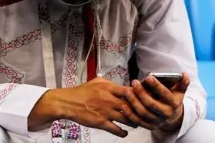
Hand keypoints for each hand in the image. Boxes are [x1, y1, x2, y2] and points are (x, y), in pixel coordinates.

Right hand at [28, 78, 152, 136]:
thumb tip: (122, 85)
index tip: (144, 97)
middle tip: (145, 112)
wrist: (69, 102)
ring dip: (134, 121)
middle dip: (139, 109)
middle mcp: (110, 100)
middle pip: (130, 105)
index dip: (139, 94)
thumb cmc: (83, 90)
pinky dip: (123, 132)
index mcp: (110, 88)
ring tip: (137, 122)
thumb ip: (111, 83)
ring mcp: (106, 112)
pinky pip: (116, 129)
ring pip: (126, 118)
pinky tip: (125, 132)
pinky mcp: (101, 122)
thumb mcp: (98, 81)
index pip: (129, 90)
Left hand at [123, 72, 189, 131]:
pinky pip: (138, 122)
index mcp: (174, 104)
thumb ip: (183, 82)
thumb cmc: (174, 99)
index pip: (164, 94)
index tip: (148, 77)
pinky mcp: (150, 126)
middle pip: (151, 104)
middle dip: (141, 93)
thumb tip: (184, 74)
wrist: (174, 117)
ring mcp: (158, 121)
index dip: (156, 86)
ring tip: (128, 91)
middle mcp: (166, 114)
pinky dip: (130, 115)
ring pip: (143, 113)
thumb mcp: (180, 91)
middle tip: (134, 82)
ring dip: (134, 102)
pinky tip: (124, 106)